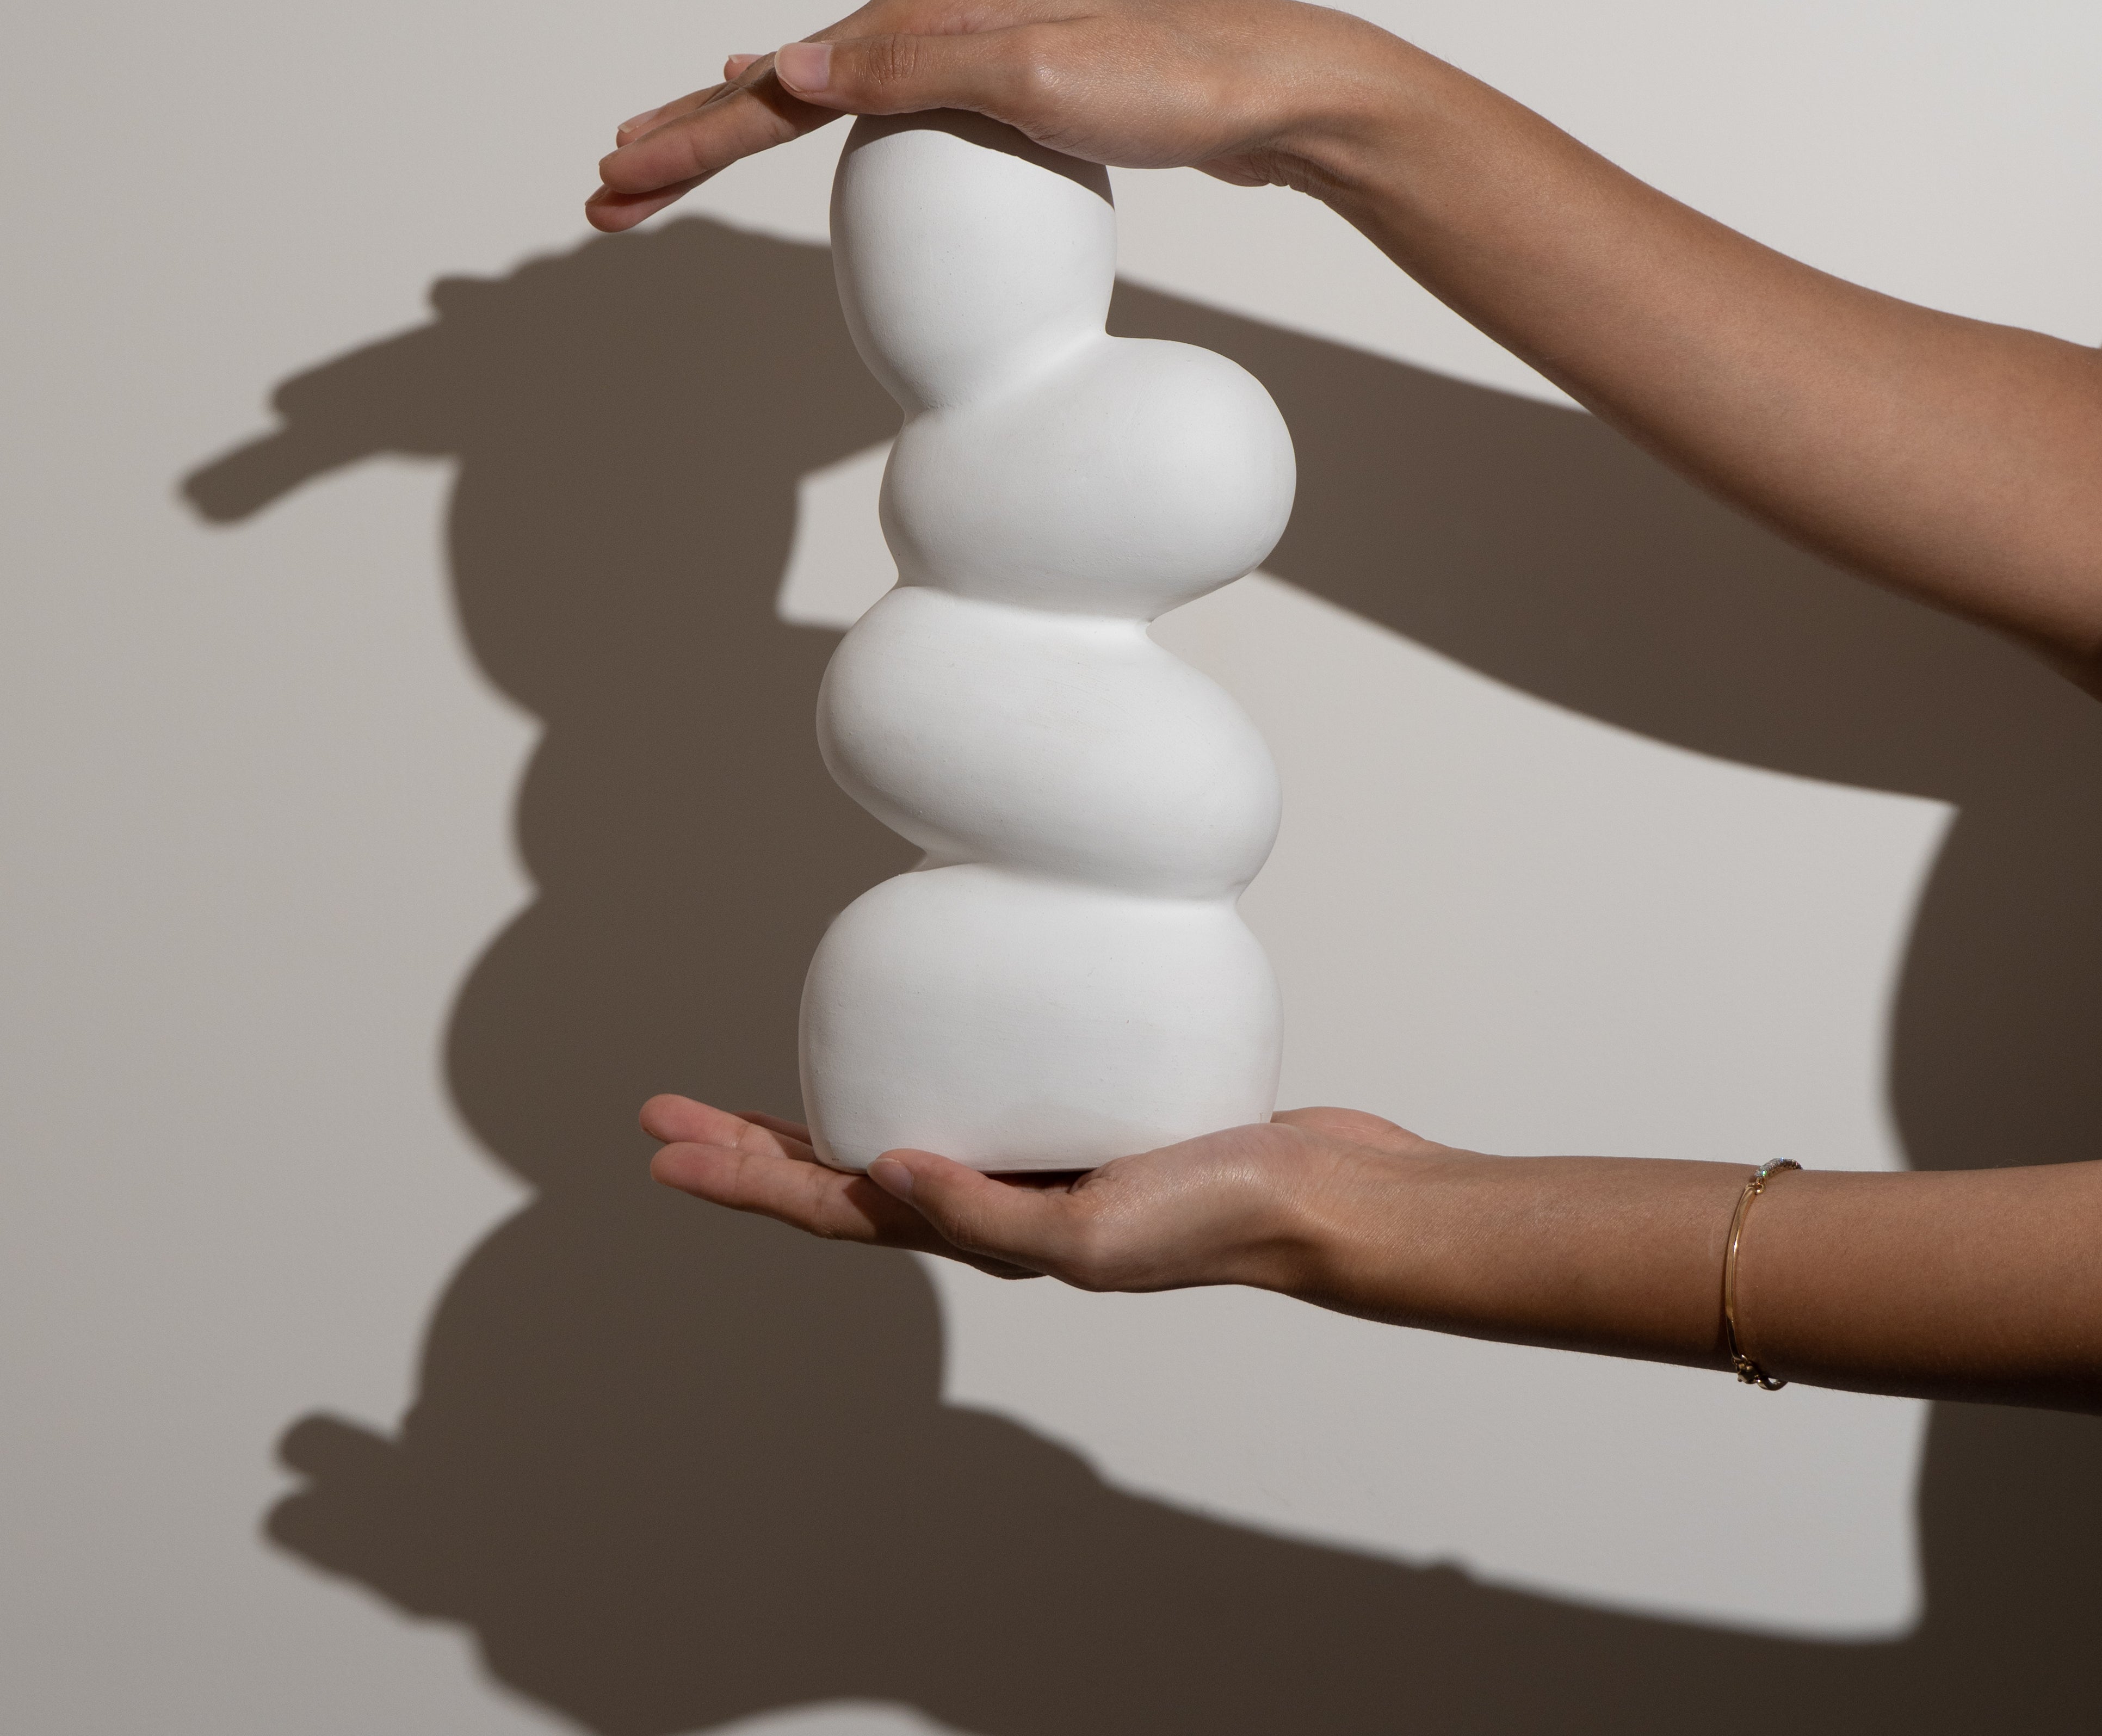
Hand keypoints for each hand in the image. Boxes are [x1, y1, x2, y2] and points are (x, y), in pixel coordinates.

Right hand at [586, 0, 1405, 231]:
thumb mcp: (1035, 81)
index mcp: (930, 9)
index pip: (783, 91)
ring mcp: (968, 45)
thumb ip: (910, 76)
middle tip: (612, 190)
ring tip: (672, 153)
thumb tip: (786, 72)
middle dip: (696, 138)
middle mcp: (938, 14)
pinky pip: (882, 105)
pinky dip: (821, 116)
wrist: (1269, 89)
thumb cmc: (1169, 88)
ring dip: (746, 131)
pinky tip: (800, 109)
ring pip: (827, 95)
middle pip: (786, 86)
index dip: (695, 141)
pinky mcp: (1001, 81)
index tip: (620, 183)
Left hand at [639, 1093, 1445, 1294]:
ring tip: (749, 1096)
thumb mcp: (1092, 1232)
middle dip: (749, 1149)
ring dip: (815, 1117)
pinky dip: (917, 1069)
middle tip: (664, 1110)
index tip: (663, 1147)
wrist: (1324, 1198)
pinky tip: (910, 1042)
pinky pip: (969, 1091)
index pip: (834, 1210)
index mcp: (988, 1235)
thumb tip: (879, 1169)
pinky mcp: (1076, 1115)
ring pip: (894, 1134)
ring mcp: (1032, 1161)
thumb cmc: (1221, 1219)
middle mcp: (994, 1201)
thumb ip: (985, 1211)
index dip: (743, 1179)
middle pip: (842, 1175)